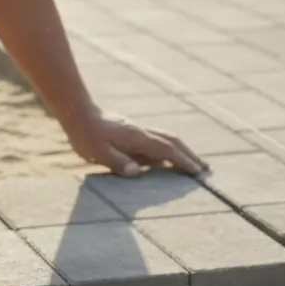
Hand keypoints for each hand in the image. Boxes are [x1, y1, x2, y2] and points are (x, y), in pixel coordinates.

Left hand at [66, 108, 207, 176]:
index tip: (197, 171)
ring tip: (193, 163)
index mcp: (137, 138)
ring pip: (167, 139)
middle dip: (190, 154)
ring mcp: (138, 132)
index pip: (166, 149)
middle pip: (173, 141)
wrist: (78, 112)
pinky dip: (168, 150)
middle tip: (205, 167)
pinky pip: (156, 142)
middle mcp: (142, 133)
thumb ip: (117, 162)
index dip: (182, 160)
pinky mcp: (133, 133)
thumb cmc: (86, 134)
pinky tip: (168, 161)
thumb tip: (137, 172)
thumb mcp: (98, 152)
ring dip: (182, 151)